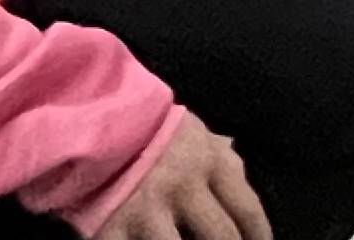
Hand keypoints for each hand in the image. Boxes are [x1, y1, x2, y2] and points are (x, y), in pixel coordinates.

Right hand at [96, 113, 269, 239]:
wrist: (93, 124)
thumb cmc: (152, 130)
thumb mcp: (195, 132)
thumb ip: (221, 156)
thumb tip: (242, 175)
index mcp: (209, 162)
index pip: (246, 208)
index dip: (259, 235)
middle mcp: (183, 188)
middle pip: (221, 236)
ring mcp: (146, 211)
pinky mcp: (112, 229)